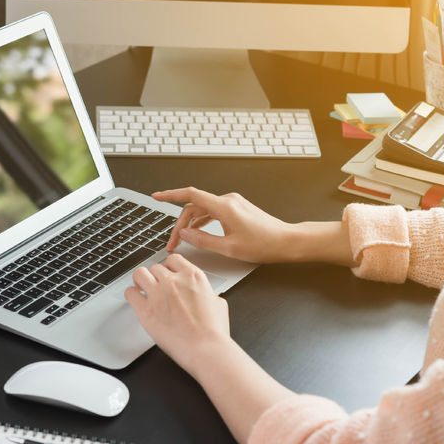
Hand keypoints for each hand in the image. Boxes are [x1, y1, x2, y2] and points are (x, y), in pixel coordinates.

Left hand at [125, 253, 231, 375]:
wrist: (206, 349)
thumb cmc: (213, 332)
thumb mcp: (218, 303)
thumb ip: (206, 293)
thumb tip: (204, 296)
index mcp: (193, 277)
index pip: (173, 260)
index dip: (168, 267)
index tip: (167, 274)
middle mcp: (174, 281)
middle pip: (155, 267)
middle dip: (156, 277)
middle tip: (156, 287)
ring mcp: (158, 294)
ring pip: (139, 274)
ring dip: (141, 281)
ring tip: (142, 289)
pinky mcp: (146, 310)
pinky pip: (130, 293)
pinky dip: (132, 295)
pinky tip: (136, 300)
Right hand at [152, 187, 295, 263]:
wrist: (286, 241)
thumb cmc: (263, 245)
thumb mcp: (229, 248)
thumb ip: (203, 240)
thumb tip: (185, 235)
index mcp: (224, 207)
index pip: (191, 195)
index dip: (171, 195)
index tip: (157, 197)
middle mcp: (228, 200)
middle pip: (194, 206)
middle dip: (180, 224)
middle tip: (172, 243)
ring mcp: (233, 203)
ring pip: (203, 209)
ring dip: (191, 224)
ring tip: (183, 241)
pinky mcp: (237, 208)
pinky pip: (213, 211)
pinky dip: (202, 221)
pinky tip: (198, 233)